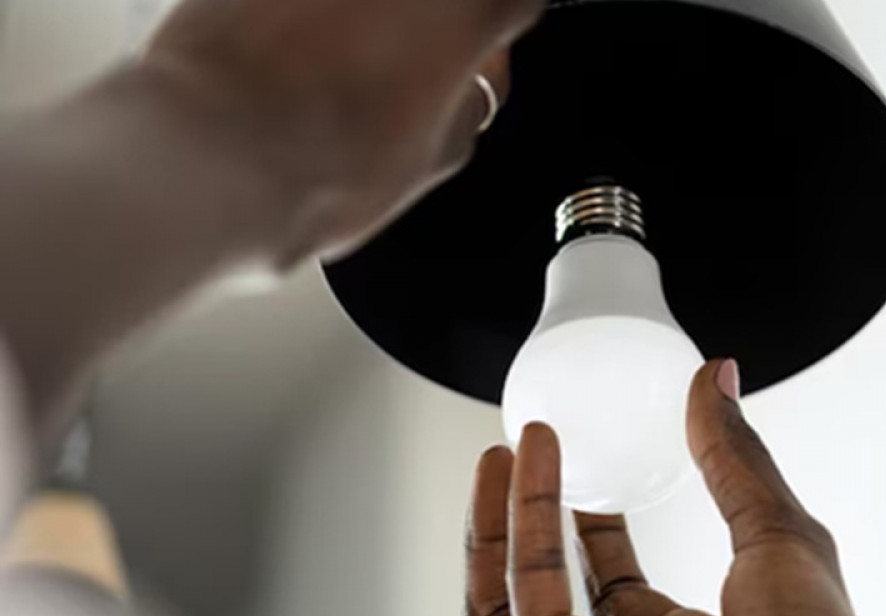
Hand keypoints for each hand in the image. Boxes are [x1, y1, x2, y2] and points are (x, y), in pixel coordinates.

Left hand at [143, 0, 539, 262]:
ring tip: (336, 72)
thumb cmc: (316, 169)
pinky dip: (305, 18)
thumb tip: (467, 92)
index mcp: (462, 10)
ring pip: (368, 2)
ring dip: (364, 21)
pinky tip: (290, 58)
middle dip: (427, 24)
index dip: (497, 35)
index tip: (480, 58)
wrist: (210, 160)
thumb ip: (470, 106)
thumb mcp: (433, 161)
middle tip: (404, 73)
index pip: (514, 3)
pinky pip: (304, 2)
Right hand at [464, 360, 885, 615]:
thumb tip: (718, 382)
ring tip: (502, 457)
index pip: (623, 589)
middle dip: (533, 521)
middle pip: (556, 595)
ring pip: (512, 600)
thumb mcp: (781, 538)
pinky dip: (510, 527)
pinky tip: (516, 471)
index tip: (587, 474)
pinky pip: (516, 598)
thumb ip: (736, 460)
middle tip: (526, 457)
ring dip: (501, 522)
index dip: (598, 530)